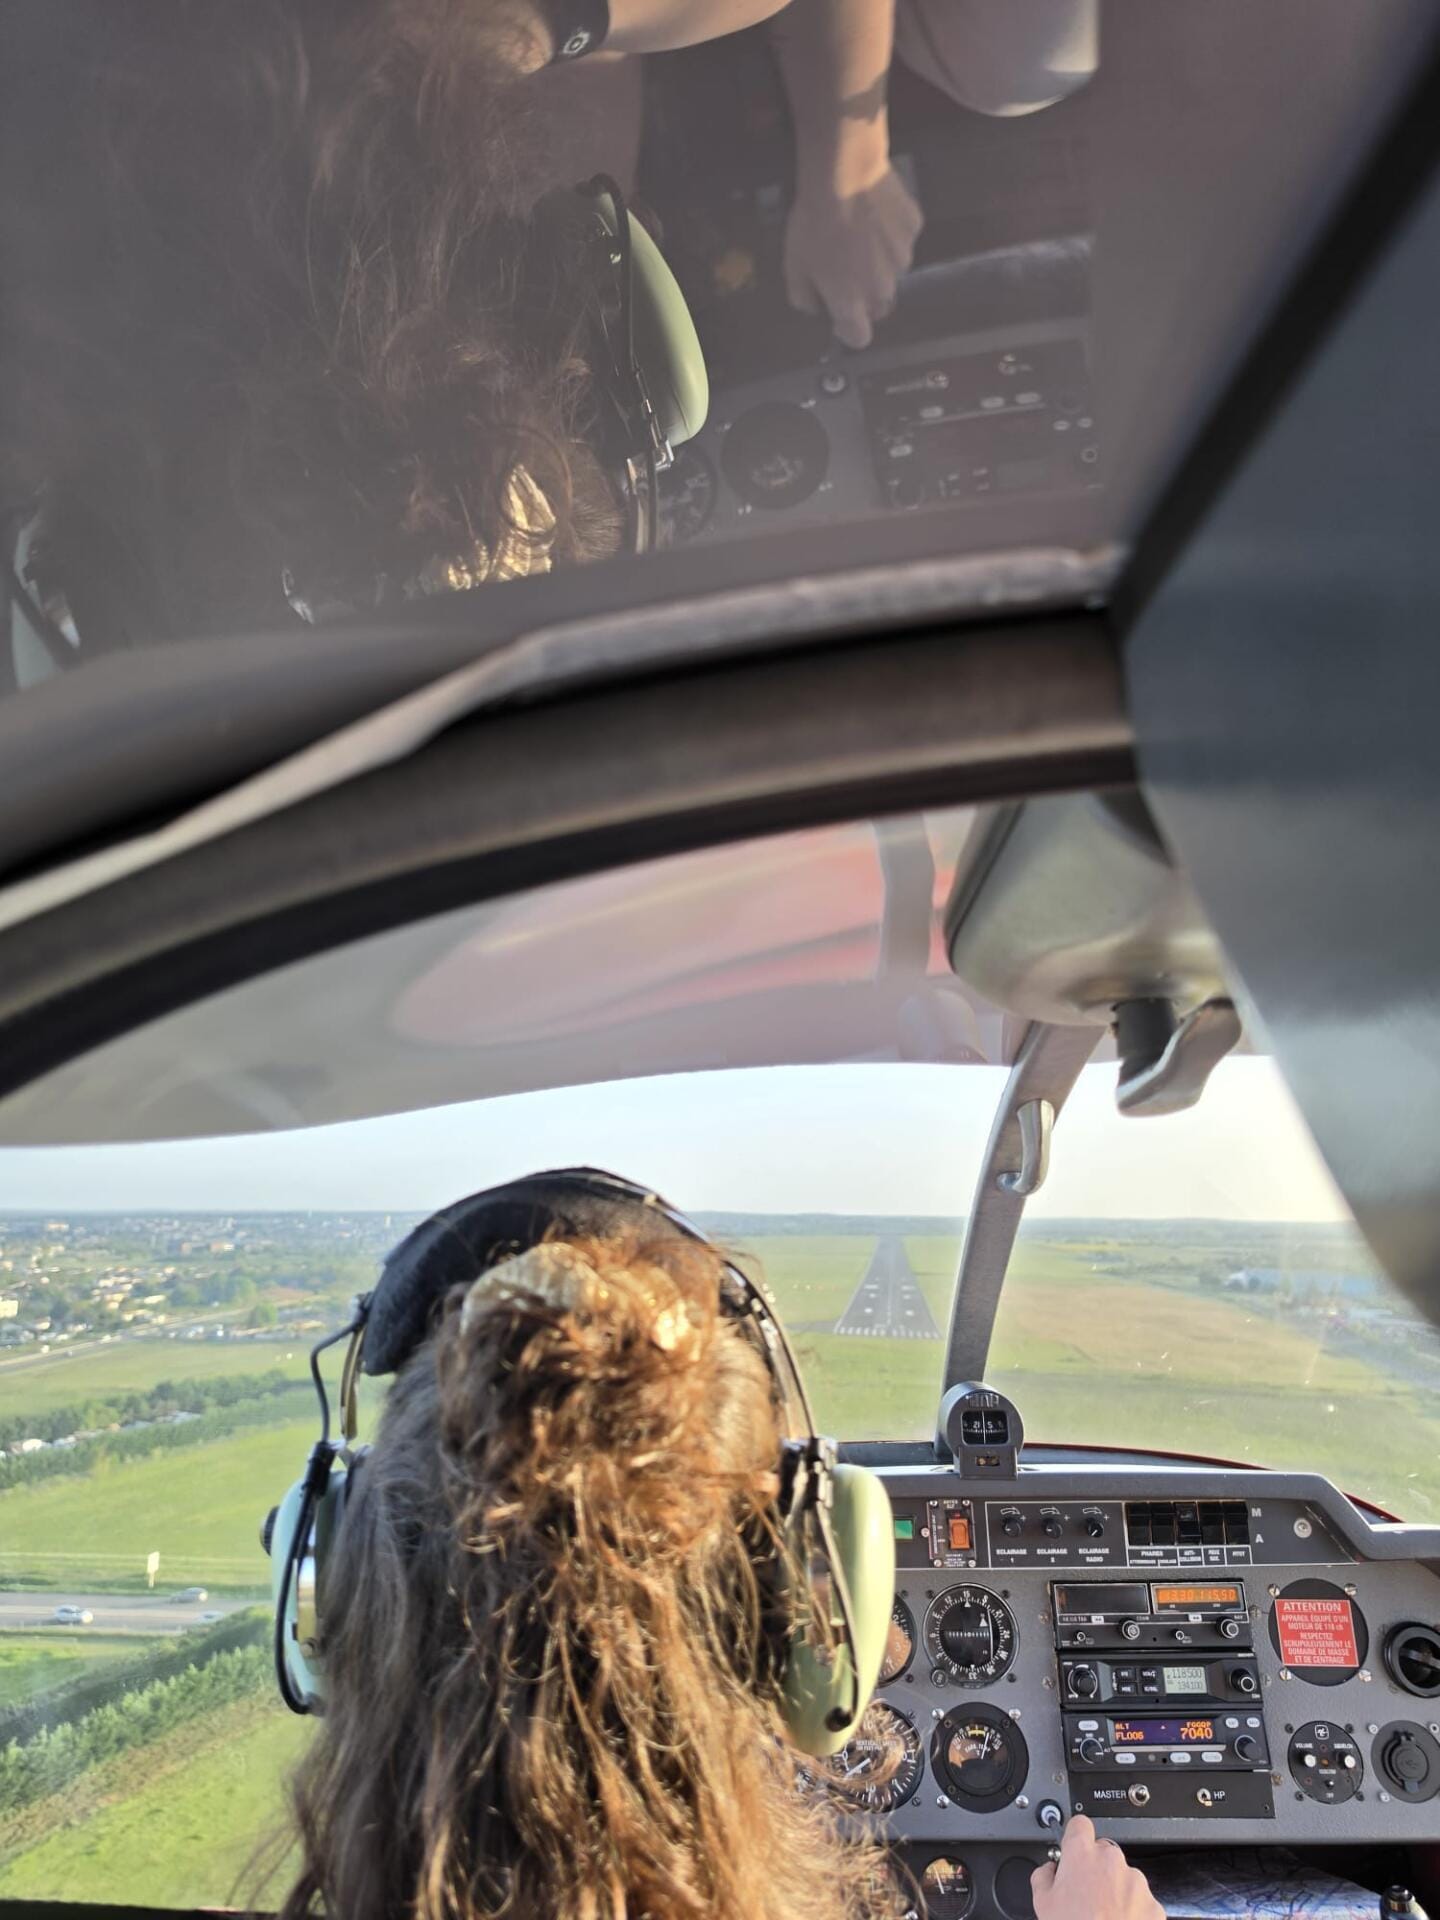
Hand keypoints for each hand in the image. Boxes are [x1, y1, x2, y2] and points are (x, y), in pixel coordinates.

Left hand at [783, 164, 922, 349]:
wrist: (844, 175)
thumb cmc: (813, 226)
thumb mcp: (794, 267)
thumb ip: (806, 298)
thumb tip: (818, 305)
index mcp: (851, 303)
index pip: (859, 337)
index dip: (849, 329)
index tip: (840, 315)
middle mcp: (882, 289)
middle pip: (877, 305)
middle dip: (864, 293)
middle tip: (847, 264)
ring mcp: (903, 259)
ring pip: (892, 270)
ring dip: (879, 261)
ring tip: (861, 231)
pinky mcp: (914, 229)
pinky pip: (902, 238)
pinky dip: (891, 231)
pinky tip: (875, 210)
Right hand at [1032, 1816, 1165, 1919]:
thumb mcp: (1042, 1903)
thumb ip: (1043, 1876)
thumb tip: (1048, 1871)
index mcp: (1082, 1854)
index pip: (1079, 1825)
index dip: (1074, 1837)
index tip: (1072, 1849)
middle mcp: (1111, 1860)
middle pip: (1103, 1853)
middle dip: (1095, 1870)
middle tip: (1085, 1896)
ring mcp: (1136, 1881)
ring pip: (1123, 1877)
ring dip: (1115, 1891)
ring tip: (1103, 1916)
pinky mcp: (1153, 1904)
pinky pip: (1140, 1901)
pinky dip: (1132, 1911)